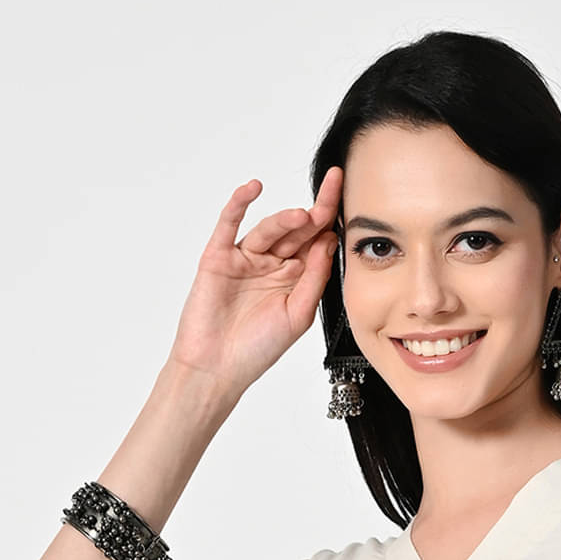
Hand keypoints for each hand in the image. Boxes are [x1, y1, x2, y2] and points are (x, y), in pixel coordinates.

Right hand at [166, 167, 342, 402]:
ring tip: (303, 216)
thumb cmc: (257, 349)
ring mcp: (245, 258)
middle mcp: (272, 264)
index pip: (315, 241)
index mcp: (295, 278)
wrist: (216, 370)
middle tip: (329, 198)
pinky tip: (252, 189)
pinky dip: (239, 204)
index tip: (344, 190)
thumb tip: (328, 240)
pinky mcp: (218, 257)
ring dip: (285, 219)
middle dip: (313, 215)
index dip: (329, 217)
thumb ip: (315, 277)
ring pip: (269, 230)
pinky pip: (229, 224)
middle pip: (295, 231)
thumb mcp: (298, 315)